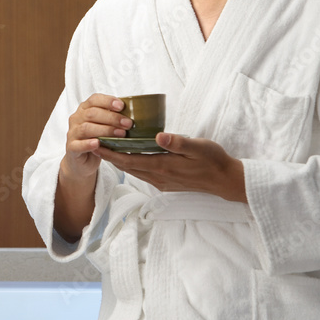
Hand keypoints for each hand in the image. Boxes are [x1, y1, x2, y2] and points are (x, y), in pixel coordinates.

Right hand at [61, 94, 132, 182]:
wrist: (82, 161)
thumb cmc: (97, 139)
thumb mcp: (105, 126)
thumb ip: (113, 118)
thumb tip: (134, 113)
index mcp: (85, 109)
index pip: (94, 99)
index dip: (108, 101)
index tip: (122, 106)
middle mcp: (77, 118)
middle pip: (92, 113)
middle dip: (112, 118)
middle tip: (128, 124)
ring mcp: (72, 133)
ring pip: (86, 128)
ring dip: (105, 130)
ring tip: (121, 134)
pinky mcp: (71, 148)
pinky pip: (77, 145)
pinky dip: (88, 144)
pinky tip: (98, 143)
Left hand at [96, 133, 246, 203]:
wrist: (225, 181)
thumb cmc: (213, 160)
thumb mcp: (199, 147)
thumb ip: (178, 142)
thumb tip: (158, 136)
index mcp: (164, 166)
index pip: (130, 159)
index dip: (111, 152)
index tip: (96, 142)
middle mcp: (159, 176)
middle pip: (127, 167)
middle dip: (110, 156)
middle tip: (94, 143)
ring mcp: (162, 181)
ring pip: (134, 171)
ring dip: (119, 161)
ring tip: (106, 149)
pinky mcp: (167, 183)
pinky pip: (143, 173)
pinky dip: (132, 164)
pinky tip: (130, 157)